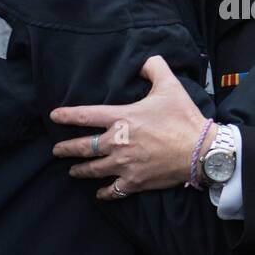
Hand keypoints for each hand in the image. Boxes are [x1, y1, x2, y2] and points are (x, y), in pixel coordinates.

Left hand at [50, 55, 212, 198]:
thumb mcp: (170, 85)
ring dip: (80, 170)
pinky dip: (104, 192)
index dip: (67, 115)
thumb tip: (145, 61)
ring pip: (93, 169)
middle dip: (66, 149)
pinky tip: (99, 193)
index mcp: (122, 118)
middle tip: (56, 150)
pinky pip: (113, 190)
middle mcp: (118, 142)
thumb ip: (154, 68)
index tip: (54, 116)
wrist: (200, 151)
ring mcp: (125, 164)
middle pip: (83, 147)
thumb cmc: (183, 118)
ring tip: (72, 171)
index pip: (86, 115)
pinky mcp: (135, 181)